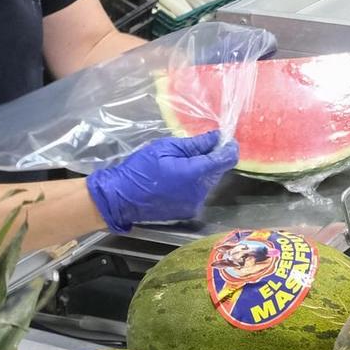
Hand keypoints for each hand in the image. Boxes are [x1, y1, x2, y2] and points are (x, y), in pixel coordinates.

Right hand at [85, 131, 238, 231]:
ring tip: (182, 163)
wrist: (120, 198)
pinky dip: (194, 183)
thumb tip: (216, 137)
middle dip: (212, 158)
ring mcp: (194, 205)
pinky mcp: (188, 212)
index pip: (225, 160)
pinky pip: (198, 193)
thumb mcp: (165, 148)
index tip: (227, 140)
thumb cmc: (140, 169)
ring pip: (208, 182)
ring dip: (202, 171)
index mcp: (194, 174)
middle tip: (198, 147)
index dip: (229, 148)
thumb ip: (195, 144)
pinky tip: (177, 178)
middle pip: (217, 171)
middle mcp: (199, 192)